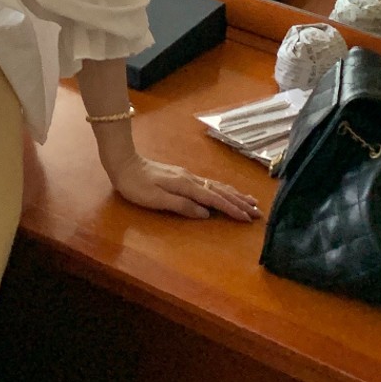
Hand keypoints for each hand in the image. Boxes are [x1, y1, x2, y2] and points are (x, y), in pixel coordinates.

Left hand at [93, 128, 260, 222]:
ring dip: (233, 194)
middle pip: (219, 191)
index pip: (214, 199)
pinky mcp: (182, 175)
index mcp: (186, 186)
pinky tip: (224, 191)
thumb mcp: (156, 199)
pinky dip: (221, 189)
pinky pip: (208, 183)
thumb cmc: (135, 185)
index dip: (232, 209)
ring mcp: (187, 175)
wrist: (122, 162)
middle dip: (239, 201)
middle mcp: (190, 179)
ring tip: (249, 200)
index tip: (248, 219)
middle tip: (257, 211)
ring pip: (216, 185)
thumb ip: (181, 206)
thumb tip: (206, 213)